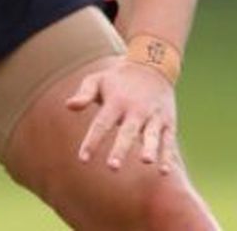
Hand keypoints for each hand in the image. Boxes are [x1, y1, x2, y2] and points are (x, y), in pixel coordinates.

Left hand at [66, 58, 178, 173]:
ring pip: (151, 135)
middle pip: (126, 132)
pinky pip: (168, 140)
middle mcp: (135, 110)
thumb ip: (84, 94)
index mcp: (115, 102)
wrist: (151, 66)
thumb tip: (68, 106)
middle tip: (112, 167)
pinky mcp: (168, 122)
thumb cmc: (117, 79)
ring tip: (146, 161)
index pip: (101, 124)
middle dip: (120, 150)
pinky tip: (163, 171)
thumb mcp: (97, 80)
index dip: (92, 141)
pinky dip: (167, 155)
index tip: (83, 159)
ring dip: (149, 148)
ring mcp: (153, 116)